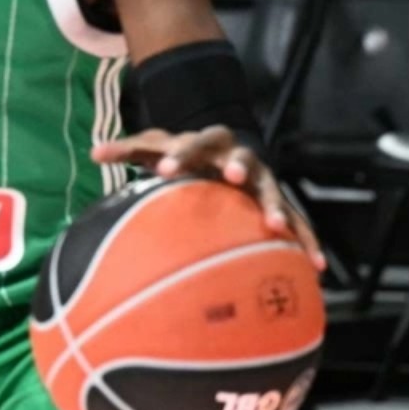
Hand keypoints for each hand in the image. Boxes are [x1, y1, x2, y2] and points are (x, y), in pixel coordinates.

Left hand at [93, 126, 324, 270]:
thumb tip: (94, 152)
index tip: (165, 168)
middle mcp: (239, 158)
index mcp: (208, 143)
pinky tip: (314, 267)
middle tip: (231, 176)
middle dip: (236, 165)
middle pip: (241, 158)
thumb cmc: (183, 154)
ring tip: (276, 227)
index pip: (194, 143)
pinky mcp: (278, 203)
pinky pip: (299, 222)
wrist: (223, 150)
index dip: (179, 153)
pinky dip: (306, 241)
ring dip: (276, 206)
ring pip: (273, 190)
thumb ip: (127, 150)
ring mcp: (262, 180)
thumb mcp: (155, 147)